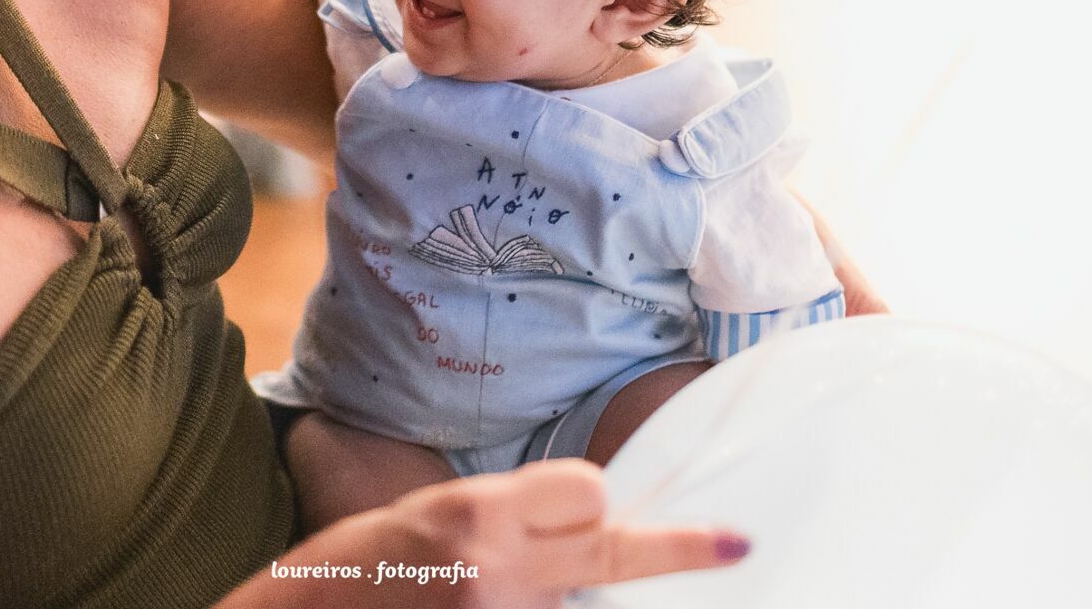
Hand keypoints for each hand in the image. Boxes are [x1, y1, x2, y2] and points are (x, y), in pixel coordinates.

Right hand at [376, 459, 748, 607]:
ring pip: (578, 601)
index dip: (591, 502)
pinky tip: (484, 607)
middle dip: (673, 548)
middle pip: (612, 549)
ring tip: (477, 594)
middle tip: (733, 543)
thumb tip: (590, 515)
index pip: (587, 493)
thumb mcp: (431, 514)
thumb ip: (509, 516)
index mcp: (474, 512)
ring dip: (559, 598)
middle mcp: (493, 569)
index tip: (600, 509)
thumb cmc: (357, 568)